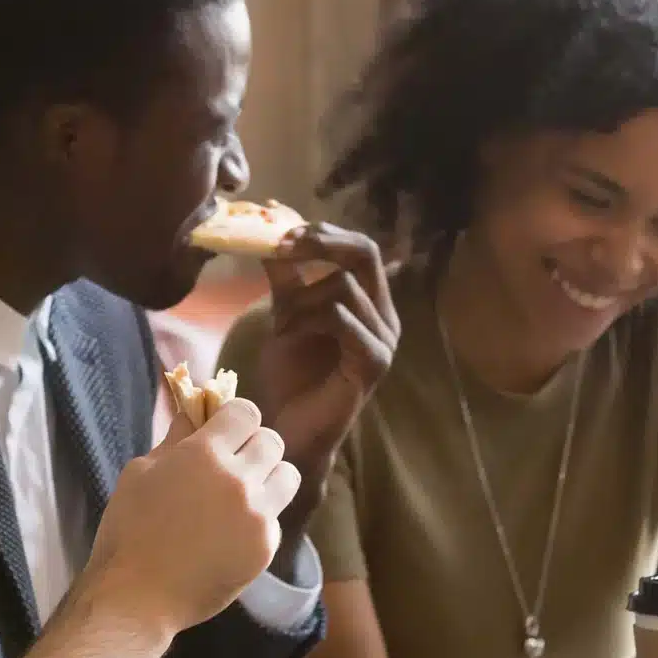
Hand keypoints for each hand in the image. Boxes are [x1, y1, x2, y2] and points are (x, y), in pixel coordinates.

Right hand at [74, 399, 300, 632]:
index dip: (234, 419)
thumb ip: (174, 439)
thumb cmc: (128, 530)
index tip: (224, 430)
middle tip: (233, 463)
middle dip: (252, 446)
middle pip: (272, 441)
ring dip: (269, 477)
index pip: (246, 413)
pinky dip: (260, 519)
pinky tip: (232, 533)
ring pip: (288, 476)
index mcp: (204, 454)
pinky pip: (276, 518)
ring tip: (244, 494)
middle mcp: (239, 480)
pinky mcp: (265, 547)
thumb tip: (193, 413)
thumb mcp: (140, 473)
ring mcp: (257, 515)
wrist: (138, 596)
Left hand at [257, 224, 400, 481]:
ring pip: (345, 287)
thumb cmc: (291, 375)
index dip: (323, 232)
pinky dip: (307, 318)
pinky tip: (285, 334)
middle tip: (281, 247)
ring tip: (277, 323)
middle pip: (366, 254)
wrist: (289, 430)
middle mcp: (386, 317)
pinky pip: (343, 319)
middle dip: (320, 244)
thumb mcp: (285, 312)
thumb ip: (286, 275)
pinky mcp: (374, 363)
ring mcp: (384, 341)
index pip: (360, 247)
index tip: (280, 231)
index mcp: (371, 302)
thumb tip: (271, 226)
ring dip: (301, 297)